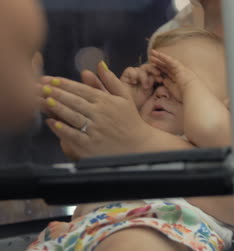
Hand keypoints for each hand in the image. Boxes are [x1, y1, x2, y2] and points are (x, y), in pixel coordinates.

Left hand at [39, 61, 154, 158]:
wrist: (139, 147)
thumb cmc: (130, 121)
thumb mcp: (124, 98)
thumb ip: (111, 81)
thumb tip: (99, 64)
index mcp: (107, 101)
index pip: (82, 90)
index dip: (65, 84)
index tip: (51, 79)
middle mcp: (100, 114)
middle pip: (74, 101)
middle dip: (56, 92)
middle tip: (39, 86)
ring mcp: (95, 130)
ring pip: (71, 116)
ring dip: (56, 107)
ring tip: (43, 100)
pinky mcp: (91, 145)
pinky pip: (73, 135)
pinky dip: (61, 128)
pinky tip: (52, 122)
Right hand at [120, 64, 159, 107]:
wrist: (128, 111)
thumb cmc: (141, 106)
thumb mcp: (152, 96)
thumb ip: (157, 88)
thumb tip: (163, 79)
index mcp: (149, 82)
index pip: (154, 71)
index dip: (158, 73)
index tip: (162, 79)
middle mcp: (141, 78)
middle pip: (148, 67)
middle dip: (153, 70)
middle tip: (158, 74)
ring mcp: (133, 77)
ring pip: (140, 68)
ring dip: (144, 76)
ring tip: (145, 87)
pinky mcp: (125, 77)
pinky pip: (130, 70)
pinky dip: (133, 74)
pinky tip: (134, 82)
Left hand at [149, 50, 204, 101]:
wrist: (193, 93)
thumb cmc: (186, 95)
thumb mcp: (174, 89)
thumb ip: (169, 84)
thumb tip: (163, 80)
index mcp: (178, 78)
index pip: (167, 72)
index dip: (160, 69)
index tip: (153, 67)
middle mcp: (179, 72)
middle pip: (166, 66)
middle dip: (158, 62)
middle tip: (151, 58)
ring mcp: (180, 68)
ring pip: (168, 62)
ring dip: (160, 57)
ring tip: (152, 53)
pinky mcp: (180, 67)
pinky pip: (170, 61)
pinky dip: (164, 57)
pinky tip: (158, 54)